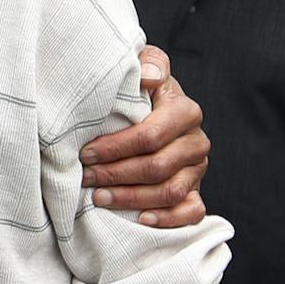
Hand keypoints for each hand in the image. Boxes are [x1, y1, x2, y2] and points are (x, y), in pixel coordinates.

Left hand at [80, 45, 208, 227]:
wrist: (154, 113)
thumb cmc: (139, 92)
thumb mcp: (143, 69)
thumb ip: (148, 64)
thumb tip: (150, 78)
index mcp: (185, 111)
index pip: (150, 135)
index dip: (115, 147)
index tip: (85, 153)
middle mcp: (196, 142)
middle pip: (157, 166)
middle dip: (116, 174)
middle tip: (86, 178)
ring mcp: (199, 169)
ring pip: (170, 191)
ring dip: (131, 197)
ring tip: (99, 198)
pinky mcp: (197, 191)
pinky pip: (192, 212)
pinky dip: (167, 219)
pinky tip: (139, 219)